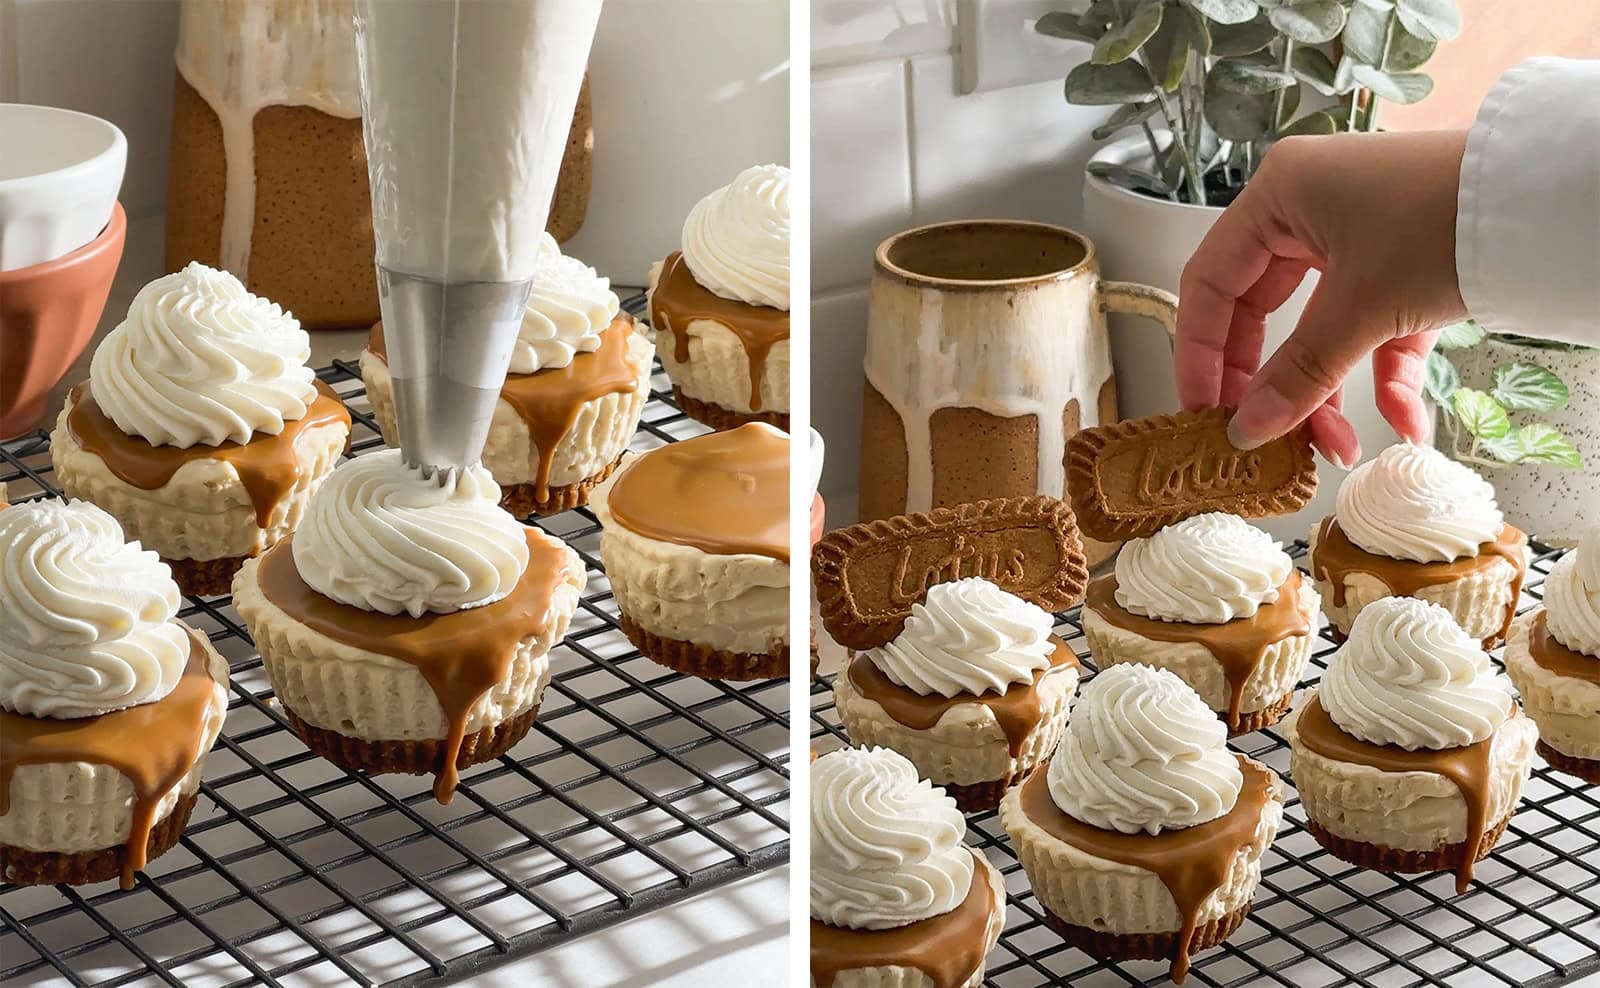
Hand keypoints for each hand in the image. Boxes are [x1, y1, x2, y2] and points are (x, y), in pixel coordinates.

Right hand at [1174, 130, 1469, 465]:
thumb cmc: (1444, 221)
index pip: (1210, 285)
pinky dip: (1384, 373)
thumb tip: (1247, 433)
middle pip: (1259, 313)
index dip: (1200, 355)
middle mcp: (1308, 209)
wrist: (1552, 198)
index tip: (1204, 413)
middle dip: (1269, 384)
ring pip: (1318, 328)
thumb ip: (1298, 375)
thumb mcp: (1360, 308)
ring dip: (1327, 391)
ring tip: (1341, 446)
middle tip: (1262, 436)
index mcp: (1278, 196)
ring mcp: (1357, 235)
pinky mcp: (1403, 260)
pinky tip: (1404, 423)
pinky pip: (1373, 326)